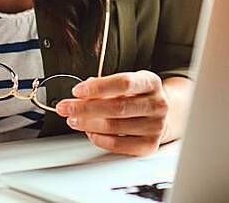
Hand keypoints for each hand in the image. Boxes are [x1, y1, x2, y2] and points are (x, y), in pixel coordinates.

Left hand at [55, 70, 169, 156]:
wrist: (161, 114)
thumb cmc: (138, 96)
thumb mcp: (127, 84)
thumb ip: (105, 87)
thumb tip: (81, 94)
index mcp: (151, 82)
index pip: (123, 83)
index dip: (98, 88)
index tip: (77, 91)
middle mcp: (157, 104)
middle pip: (117, 107)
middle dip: (85, 108)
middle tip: (66, 108)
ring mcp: (155, 126)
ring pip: (114, 127)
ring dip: (88, 124)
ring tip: (74, 120)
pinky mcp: (150, 145)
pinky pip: (118, 144)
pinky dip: (99, 138)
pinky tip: (89, 132)